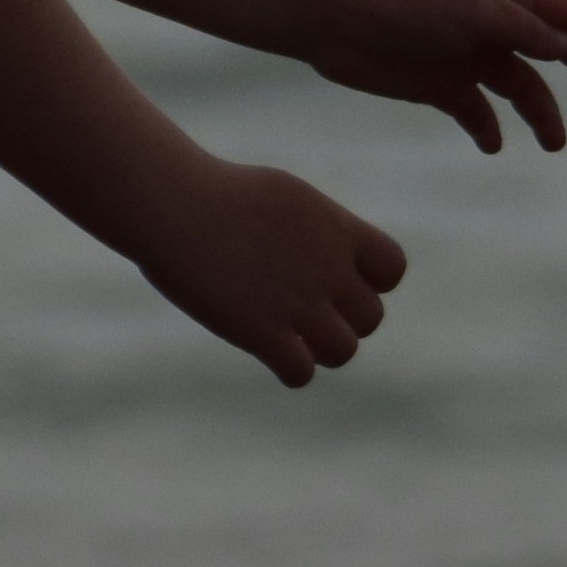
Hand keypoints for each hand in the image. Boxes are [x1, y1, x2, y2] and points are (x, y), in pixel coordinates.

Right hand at [131, 159, 408, 386]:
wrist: (173, 203)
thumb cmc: (219, 192)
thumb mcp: (285, 197)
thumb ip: (317, 229)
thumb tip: (329, 255)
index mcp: (338, 229)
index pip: (392, 270)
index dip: (370, 282)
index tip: (335, 279)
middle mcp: (329, 269)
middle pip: (371, 318)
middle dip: (342, 320)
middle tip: (302, 311)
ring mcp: (299, 303)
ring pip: (344, 351)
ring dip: (320, 349)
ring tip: (288, 335)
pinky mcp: (263, 333)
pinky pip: (302, 373)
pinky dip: (290, 370)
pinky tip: (267, 350)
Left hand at [308, 0, 566, 153]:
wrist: (334, 18)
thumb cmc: (401, 3)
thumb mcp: (466, 9)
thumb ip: (518, 27)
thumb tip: (566, 46)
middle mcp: (491, 26)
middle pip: (556, 50)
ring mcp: (465, 56)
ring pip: (519, 87)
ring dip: (542, 114)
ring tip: (555, 144)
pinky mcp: (436, 84)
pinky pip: (475, 112)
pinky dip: (488, 129)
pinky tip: (492, 146)